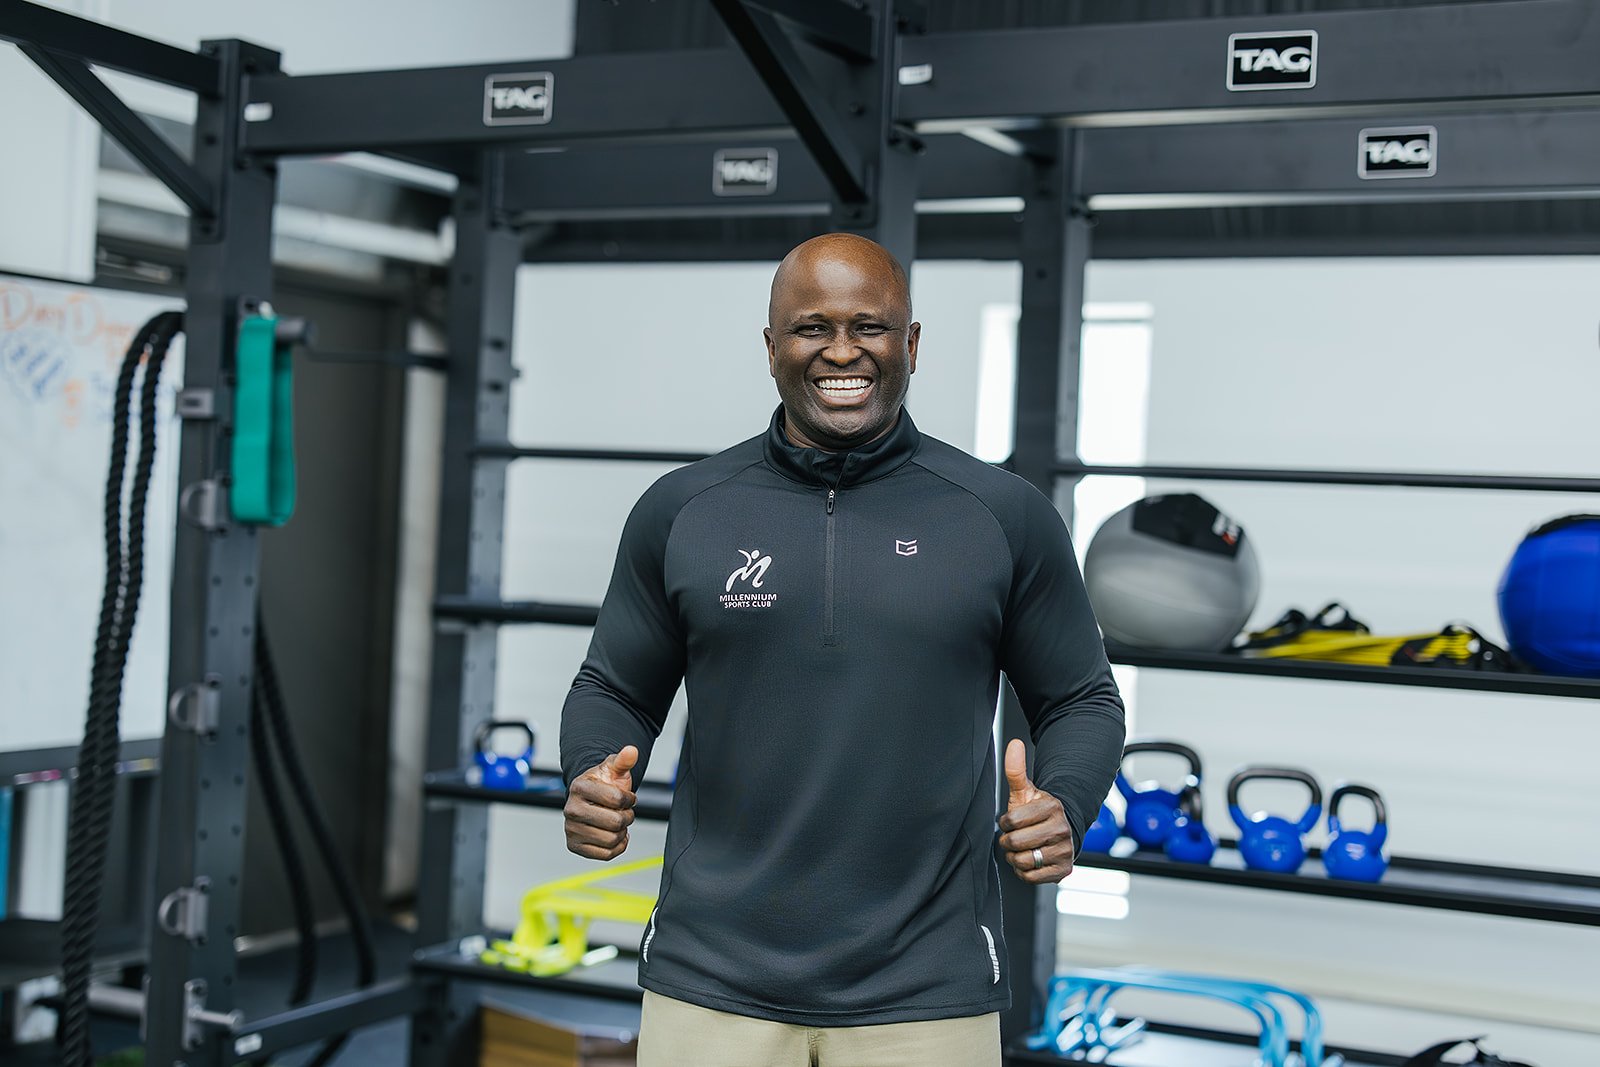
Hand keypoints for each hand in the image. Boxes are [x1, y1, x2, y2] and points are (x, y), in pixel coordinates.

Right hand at [563, 746, 637, 860]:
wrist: (590, 799)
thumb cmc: (603, 784)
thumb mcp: (614, 769)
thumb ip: (624, 760)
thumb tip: (632, 751)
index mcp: (579, 787)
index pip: (616, 799)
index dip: (630, 799)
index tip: (628, 798)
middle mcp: (571, 809)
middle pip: (615, 822)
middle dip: (627, 817)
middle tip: (624, 812)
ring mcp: (571, 829)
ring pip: (612, 839)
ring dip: (623, 832)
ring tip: (618, 822)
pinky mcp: (574, 846)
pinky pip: (606, 854)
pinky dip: (617, 846)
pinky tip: (615, 835)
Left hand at [998, 738, 1075, 883]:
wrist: (1061, 831)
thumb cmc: (1037, 811)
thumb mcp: (1025, 791)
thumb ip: (1016, 770)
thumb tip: (1014, 743)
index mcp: (1052, 807)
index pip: (1012, 820)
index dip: (1005, 822)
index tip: (1010, 821)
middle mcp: (1062, 829)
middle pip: (1016, 842)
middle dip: (1008, 841)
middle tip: (1014, 837)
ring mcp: (1064, 850)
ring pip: (1022, 861)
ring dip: (1014, 857)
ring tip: (1022, 848)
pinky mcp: (1063, 870)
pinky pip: (1031, 877)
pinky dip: (1024, 871)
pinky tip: (1030, 860)